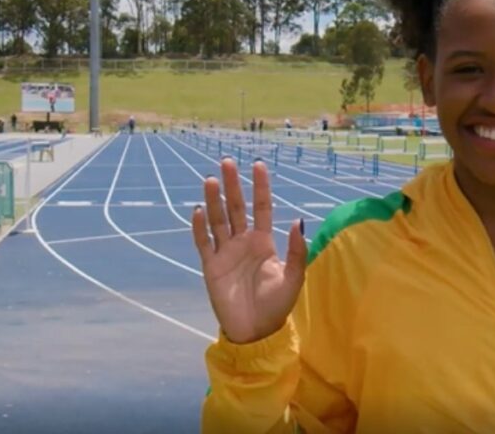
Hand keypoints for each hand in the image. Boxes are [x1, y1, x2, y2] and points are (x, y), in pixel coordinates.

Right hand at [192, 159, 307, 343]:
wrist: (256, 331)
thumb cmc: (277, 305)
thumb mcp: (293, 277)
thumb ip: (296, 251)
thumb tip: (297, 220)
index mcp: (264, 242)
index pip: (262, 207)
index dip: (260, 187)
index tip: (258, 164)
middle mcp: (243, 242)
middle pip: (237, 207)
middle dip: (233, 185)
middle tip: (227, 161)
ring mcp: (226, 253)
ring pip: (218, 220)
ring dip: (214, 200)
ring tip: (210, 179)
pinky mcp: (211, 267)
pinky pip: (203, 243)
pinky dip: (199, 227)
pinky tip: (197, 210)